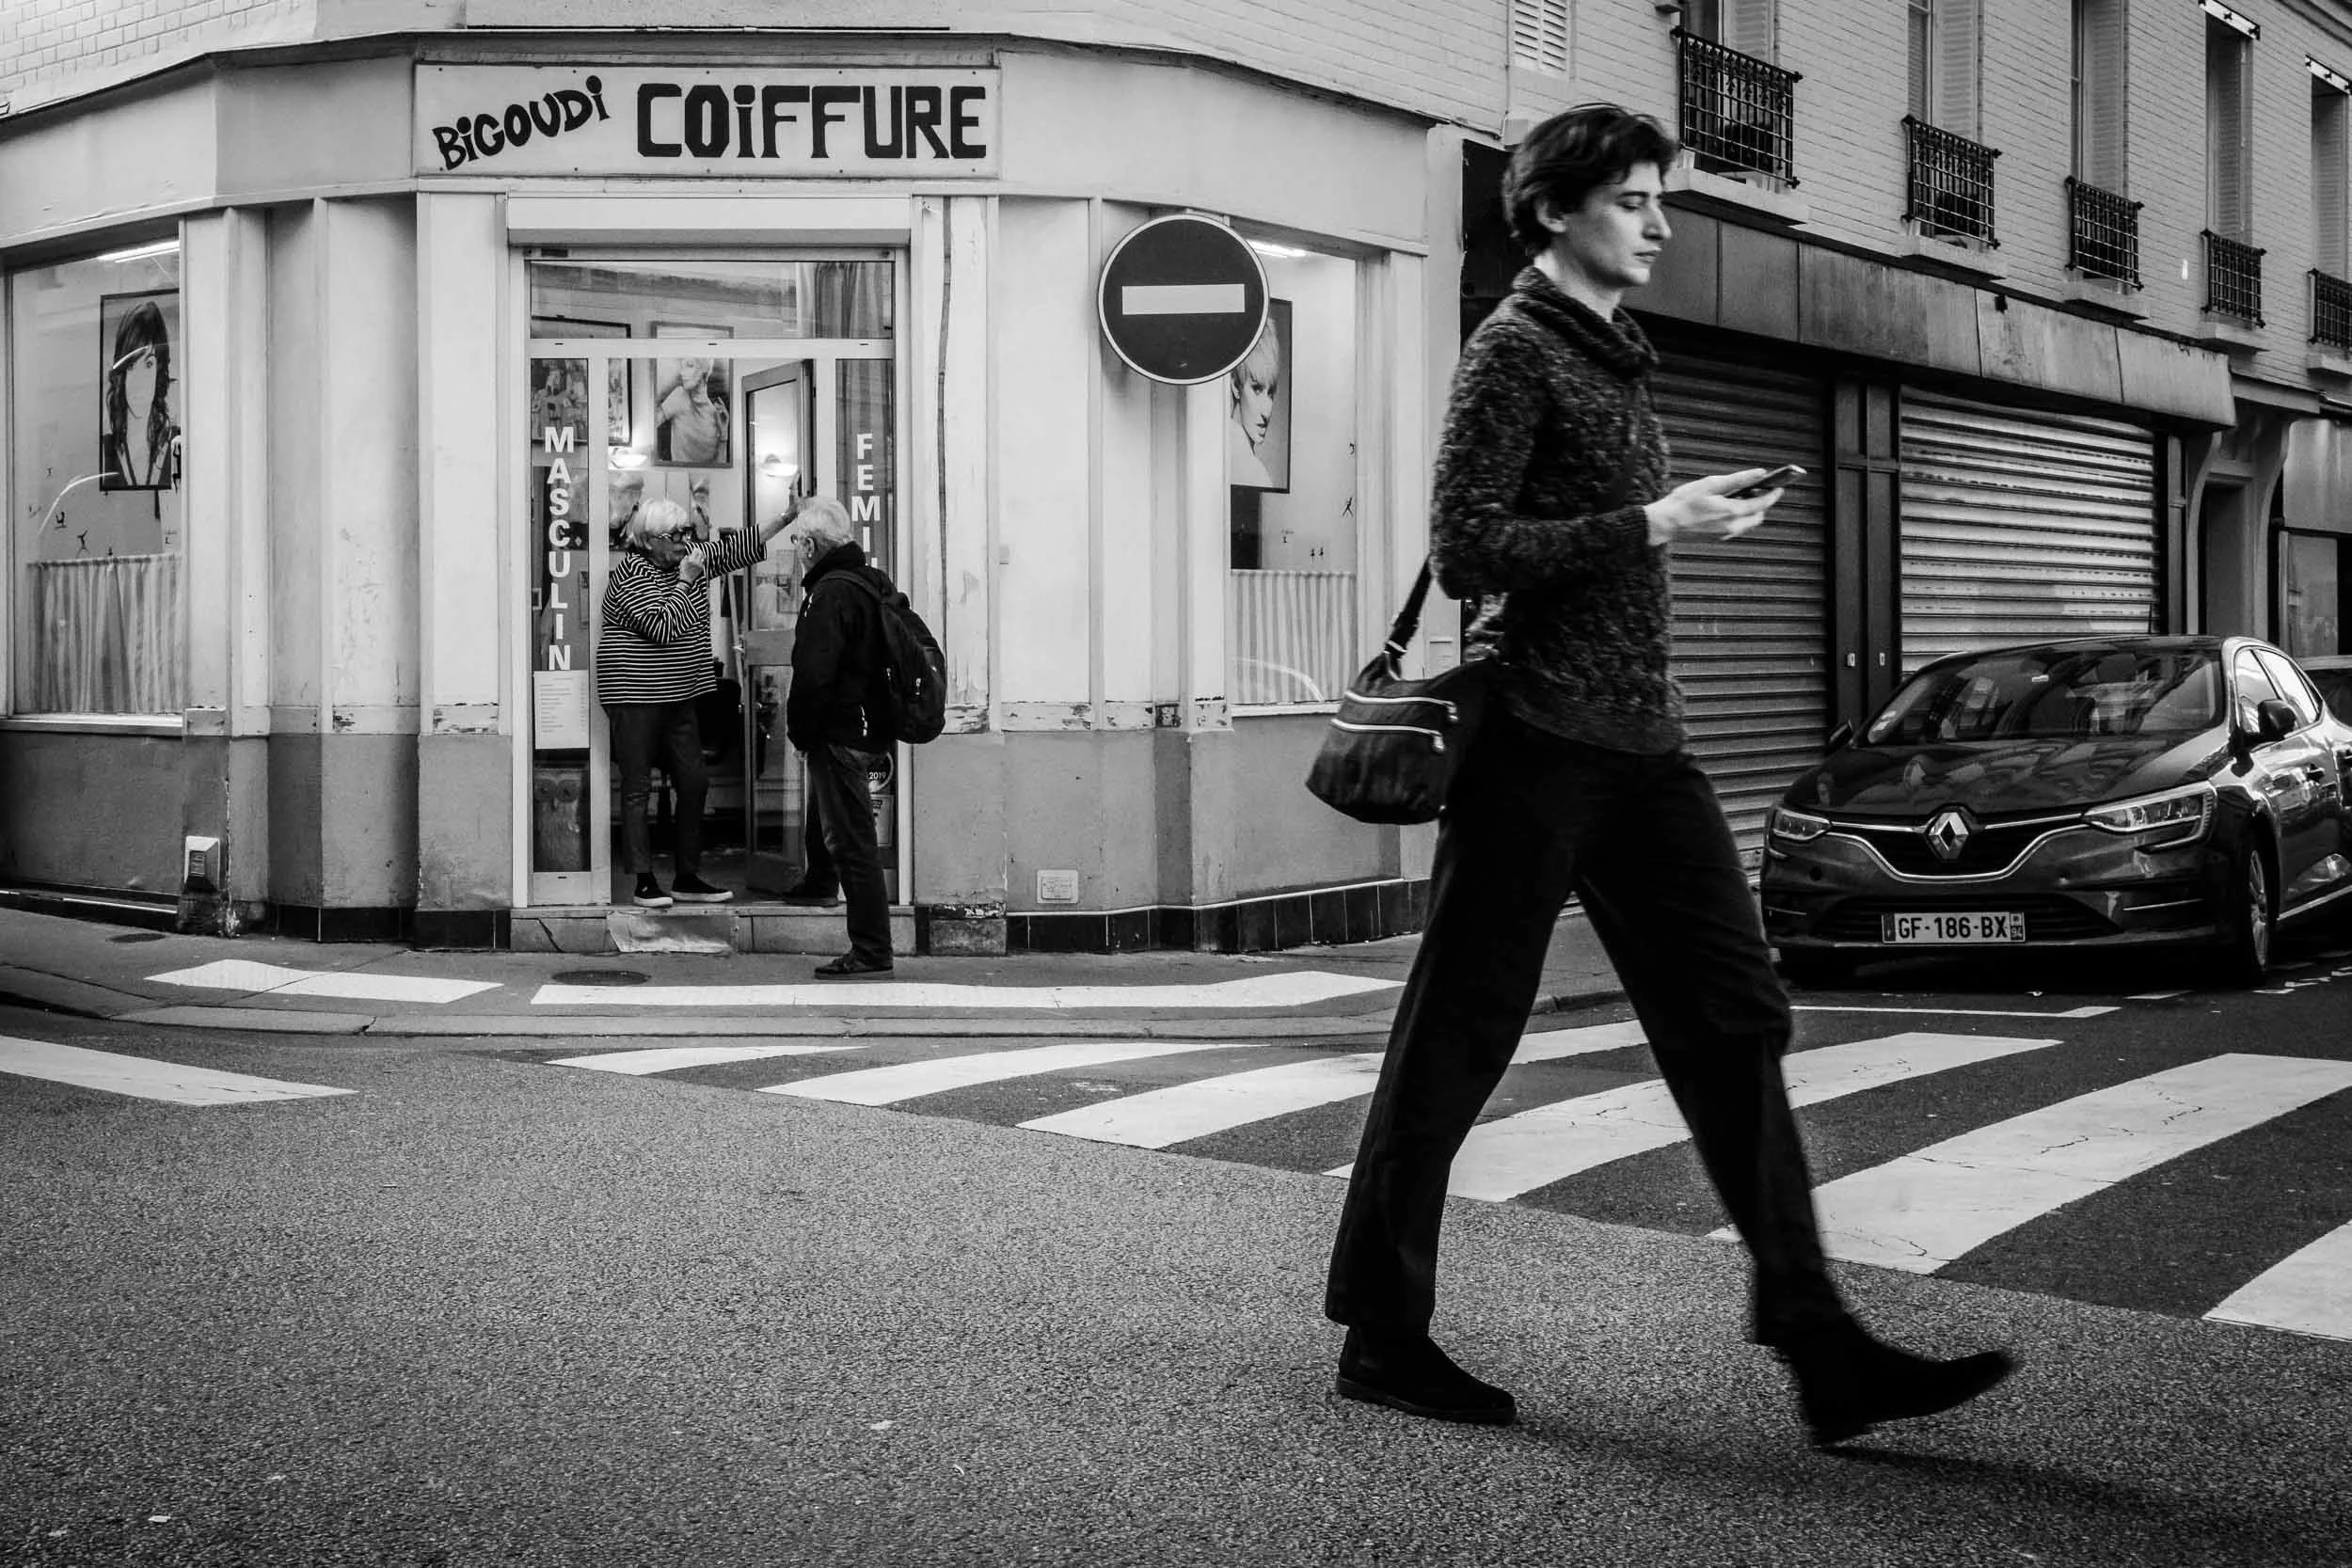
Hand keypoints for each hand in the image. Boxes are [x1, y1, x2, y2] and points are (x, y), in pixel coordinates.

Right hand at [677, 544, 708, 583]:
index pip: (696, 552)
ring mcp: (700, 565)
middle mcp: (696, 562)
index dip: (696, 549)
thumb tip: (689, 554)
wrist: (686, 579)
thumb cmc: (683, 570)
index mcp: (691, 560)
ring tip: (699, 553)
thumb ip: (686, 557)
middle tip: (698, 550)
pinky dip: (702, 559)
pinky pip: (703, 562)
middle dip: (699, 551)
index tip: (695, 548)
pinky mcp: (701, 568)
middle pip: (700, 554)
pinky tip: (700, 558)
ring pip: (703, 557)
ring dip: (701, 555)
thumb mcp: (682, 562)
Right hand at [1643, 470, 1781, 545]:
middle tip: (1757, 490)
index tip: (1779, 486)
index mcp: (1732, 512)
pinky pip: (1735, 528)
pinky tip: (1726, 508)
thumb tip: (1759, 473)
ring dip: (1749, 511)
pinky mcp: (1716, 539)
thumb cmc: (1683, 502)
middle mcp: (1731, 527)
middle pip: (1757, 517)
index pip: (1762, 504)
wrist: (1663, 524)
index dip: (1773, 494)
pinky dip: (1738, 518)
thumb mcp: (1711, 484)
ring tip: (1740, 497)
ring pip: (1747, 524)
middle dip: (1761, 504)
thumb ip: (1738, 479)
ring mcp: (1724, 535)